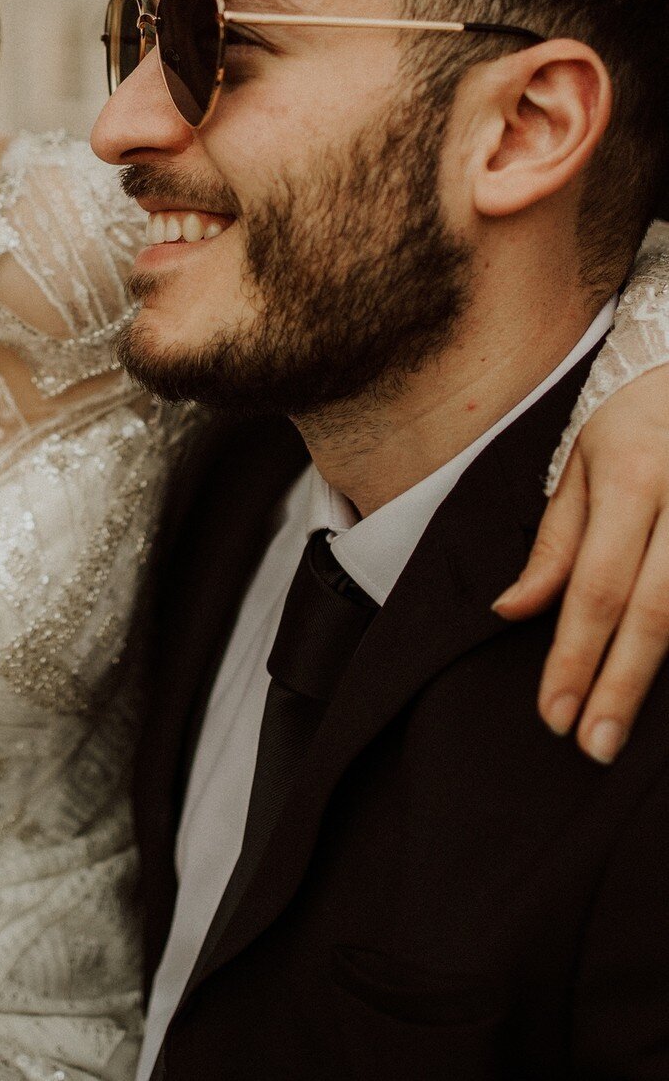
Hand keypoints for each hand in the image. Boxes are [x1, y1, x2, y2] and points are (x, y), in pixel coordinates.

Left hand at [494, 365, 668, 763]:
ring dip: (662, 676)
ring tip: (626, 728)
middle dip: (621, 686)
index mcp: (633, 479)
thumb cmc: (637, 421)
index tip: (554, 716)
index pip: (596, 587)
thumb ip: (555, 542)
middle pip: (655, 613)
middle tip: (592, 746)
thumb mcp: (580, 462)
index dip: (574, 657)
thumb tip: (512, 611)